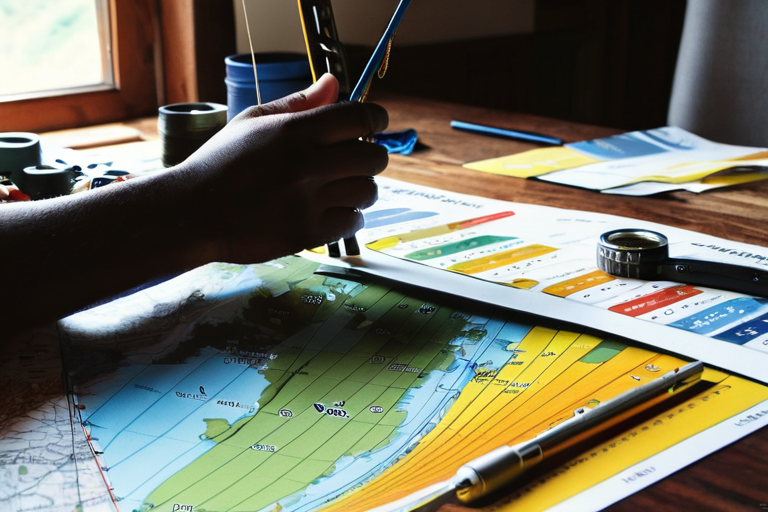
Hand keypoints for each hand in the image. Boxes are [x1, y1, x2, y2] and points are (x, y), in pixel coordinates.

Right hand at [172, 73, 388, 263]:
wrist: (192, 213)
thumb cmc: (220, 164)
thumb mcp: (253, 122)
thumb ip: (298, 103)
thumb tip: (333, 83)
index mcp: (295, 131)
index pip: (360, 117)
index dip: (375, 118)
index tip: (373, 123)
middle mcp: (307, 165)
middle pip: (373, 157)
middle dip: (371, 155)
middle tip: (355, 159)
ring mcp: (309, 202)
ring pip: (367, 191)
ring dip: (361, 188)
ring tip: (341, 187)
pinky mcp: (307, 233)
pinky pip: (353, 223)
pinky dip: (349, 217)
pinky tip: (331, 210)